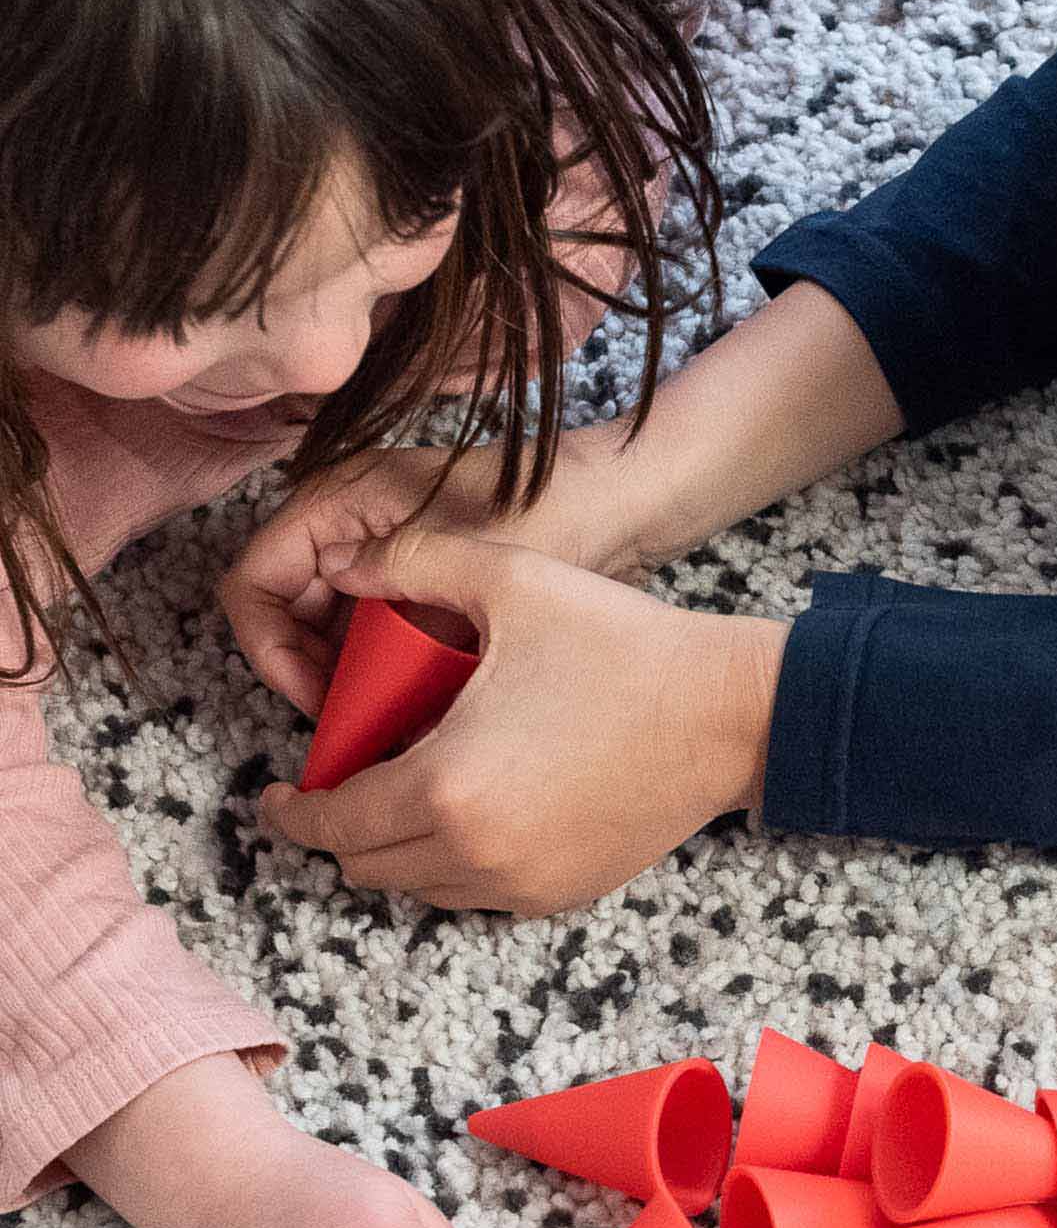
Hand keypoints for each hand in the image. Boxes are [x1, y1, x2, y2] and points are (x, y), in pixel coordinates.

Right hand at [224, 430, 645, 721]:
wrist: (630, 504)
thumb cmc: (557, 510)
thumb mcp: (466, 557)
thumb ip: (392, 599)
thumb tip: (328, 661)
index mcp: (340, 500)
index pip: (255, 584)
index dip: (274, 652)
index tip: (320, 701)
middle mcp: (351, 526)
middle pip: (290, 616)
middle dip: (314, 676)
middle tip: (356, 727)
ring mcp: (386, 556)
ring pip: (334, 636)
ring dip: (351, 682)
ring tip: (388, 726)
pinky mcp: (422, 586)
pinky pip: (379, 638)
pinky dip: (389, 675)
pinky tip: (420, 711)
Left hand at [257, 525, 787, 915]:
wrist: (731, 714)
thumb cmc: (625, 648)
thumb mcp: (510, 581)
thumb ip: (409, 563)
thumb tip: (338, 563)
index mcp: (444, 786)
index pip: (330, 823)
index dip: (289, 812)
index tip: (277, 792)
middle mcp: (475, 854)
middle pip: (366, 867)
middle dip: (337, 831)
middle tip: (339, 785)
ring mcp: (523, 884)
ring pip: (419, 888)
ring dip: (395, 850)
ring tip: (404, 794)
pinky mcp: (564, 892)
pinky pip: (477, 895)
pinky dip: (454, 864)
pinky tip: (469, 811)